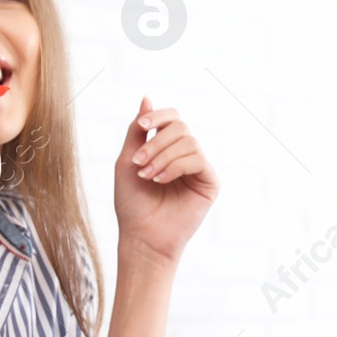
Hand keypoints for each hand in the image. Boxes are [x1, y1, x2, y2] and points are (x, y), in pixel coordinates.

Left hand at [113, 97, 217, 265]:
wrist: (141, 237)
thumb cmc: (132, 204)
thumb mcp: (127, 161)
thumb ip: (137, 131)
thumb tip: (147, 98)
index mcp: (168, 149)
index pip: (172, 119)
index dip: (159, 116)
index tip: (143, 127)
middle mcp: (185, 156)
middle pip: (181, 127)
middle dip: (157, 142)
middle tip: (139, 163)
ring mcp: (199, 169)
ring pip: (189, 142)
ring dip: (163, 156)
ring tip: (148, 176)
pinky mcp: (210, 183)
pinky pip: (197, 159)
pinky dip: (176, 166)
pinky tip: (160, 180)